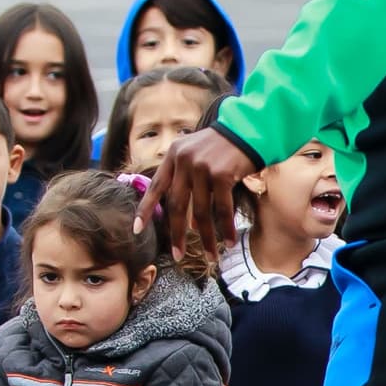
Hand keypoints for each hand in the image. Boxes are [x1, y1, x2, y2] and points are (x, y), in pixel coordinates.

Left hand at [158, 124, 257, 267]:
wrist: (249, 129)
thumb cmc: (223, 146)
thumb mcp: (196, 154)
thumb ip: (187, 180)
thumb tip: (187, 221)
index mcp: (174, 156)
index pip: (155, 187)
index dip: (145, 210)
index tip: (137, 230)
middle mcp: (185, 161)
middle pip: (177, 205)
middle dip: (177, 234)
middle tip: (178, 255)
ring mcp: (203, 168)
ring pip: (201, 212)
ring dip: (206, 238)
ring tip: (211, 256)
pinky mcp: (222, 174)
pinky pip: (222, 209)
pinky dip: (226, 228)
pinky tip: (228, 241)